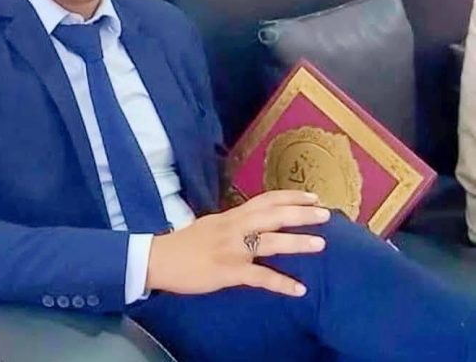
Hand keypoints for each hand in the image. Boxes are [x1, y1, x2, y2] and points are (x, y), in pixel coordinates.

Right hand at [146, 190, 330, 296]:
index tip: (312, 197)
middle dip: (301, 214)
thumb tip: (254, 223)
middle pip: (273, 215)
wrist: (159, 259)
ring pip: (270, 242)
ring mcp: (233, 249)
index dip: (290, 197)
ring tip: (321, 244)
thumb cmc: (184, 244)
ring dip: (297, 242)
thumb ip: (234, 223)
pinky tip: (299, 289)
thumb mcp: (211, 225)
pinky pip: (260, 277)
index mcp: (231, 216)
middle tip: (326, 214)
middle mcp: (234, 228)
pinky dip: (281, 283)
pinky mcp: (228, 271)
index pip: (265, 200)